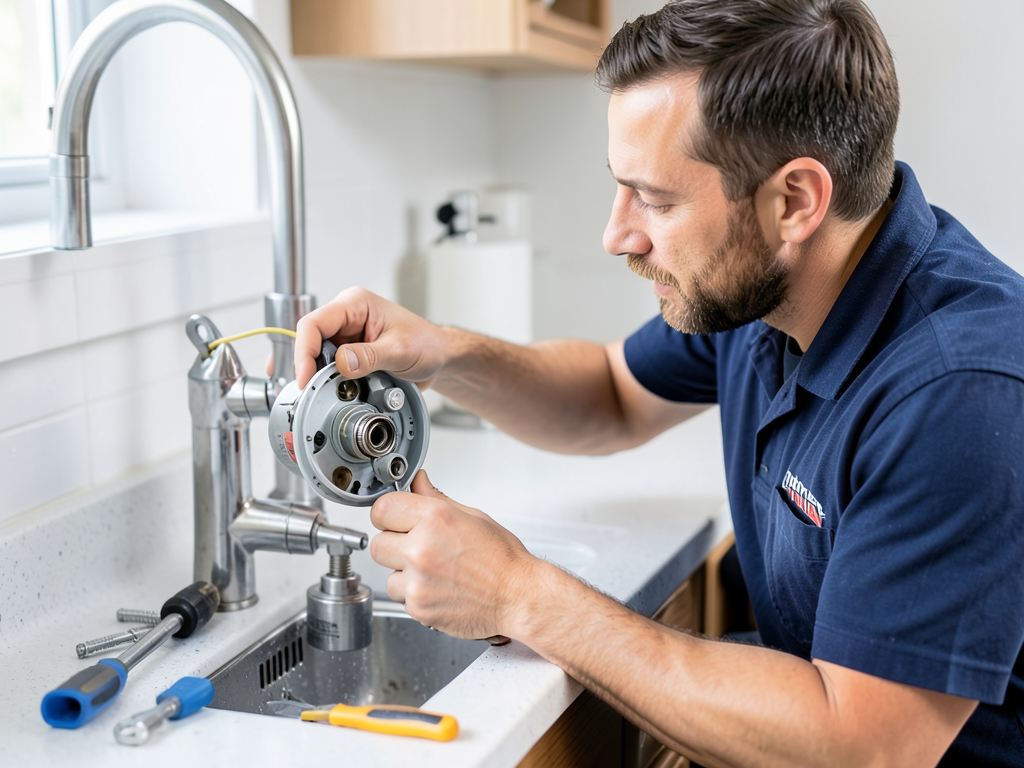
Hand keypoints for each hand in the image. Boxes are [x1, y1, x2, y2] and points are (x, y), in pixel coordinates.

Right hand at [294, 287, 448, 388]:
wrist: (438, 357)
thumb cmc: (426, 344)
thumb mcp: (400, 350)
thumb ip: (370, 356)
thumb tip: (341, 363)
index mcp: (355, 304)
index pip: (314, 323)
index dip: (304, 352)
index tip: (306, 377)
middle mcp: (347, 317)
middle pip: (310, 341)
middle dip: (310, 367)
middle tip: (315, 390)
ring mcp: (346, 335)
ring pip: (318, 357)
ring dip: (321, 376)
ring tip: (331, 391)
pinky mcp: (349, 352)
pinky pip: (330, 367)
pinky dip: (331, 381)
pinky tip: (339, 389)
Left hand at [369, 470, 536, 639]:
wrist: (518, 597)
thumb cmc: (502, 560)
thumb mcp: (473, 516)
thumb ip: (436, 499)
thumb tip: (418, 482)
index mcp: (435, 519)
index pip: (381, 509)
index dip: (389, 514)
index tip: (396, 519)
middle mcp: (421, 549)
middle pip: (378, 543)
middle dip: (394, 545)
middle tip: (419, 547)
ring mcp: (417, 580)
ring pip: (387, 574)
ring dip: (403, 573)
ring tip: (434, 571)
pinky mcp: (418, 607)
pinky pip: (401, 596)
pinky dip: (415, 594)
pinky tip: (439, 587)